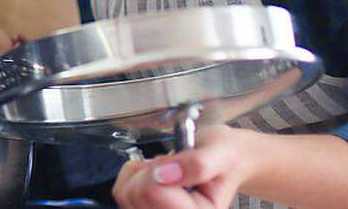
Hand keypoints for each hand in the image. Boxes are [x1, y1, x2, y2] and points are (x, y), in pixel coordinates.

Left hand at [112, 126, 248, 208]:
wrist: (226, 160)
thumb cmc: (224, 158)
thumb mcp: (219, 153)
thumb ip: (197, 163)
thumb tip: (165, 173)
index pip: (154, 192)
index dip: (160, 168)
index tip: (179, 163)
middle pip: (134, 194)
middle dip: (150, 170)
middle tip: (175, 166)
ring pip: (125, 193)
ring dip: (141, 173)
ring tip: (168, 170)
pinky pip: (121, 191)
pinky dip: (133, 176)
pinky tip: (156, 175)